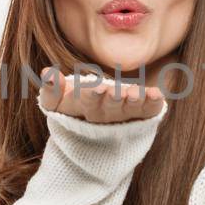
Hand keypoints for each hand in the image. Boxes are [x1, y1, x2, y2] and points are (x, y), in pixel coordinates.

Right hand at [38, 68, 164, 123]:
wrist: (96, 132)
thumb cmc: (73, 105)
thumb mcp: (58, 100)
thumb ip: (51, 89)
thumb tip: (47, 72)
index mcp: (81, 110)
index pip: (84, 104)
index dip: (90, 97)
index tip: (96, 88)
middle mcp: (103, 116)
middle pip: (107, 110)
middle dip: (111, 100)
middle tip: (115, 91)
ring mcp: (124, 117)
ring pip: (129, 111)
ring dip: (133, 103)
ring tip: (136, 94)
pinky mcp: (142, 116)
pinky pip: (149, 111)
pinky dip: (153, 104)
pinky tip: (157, 94)